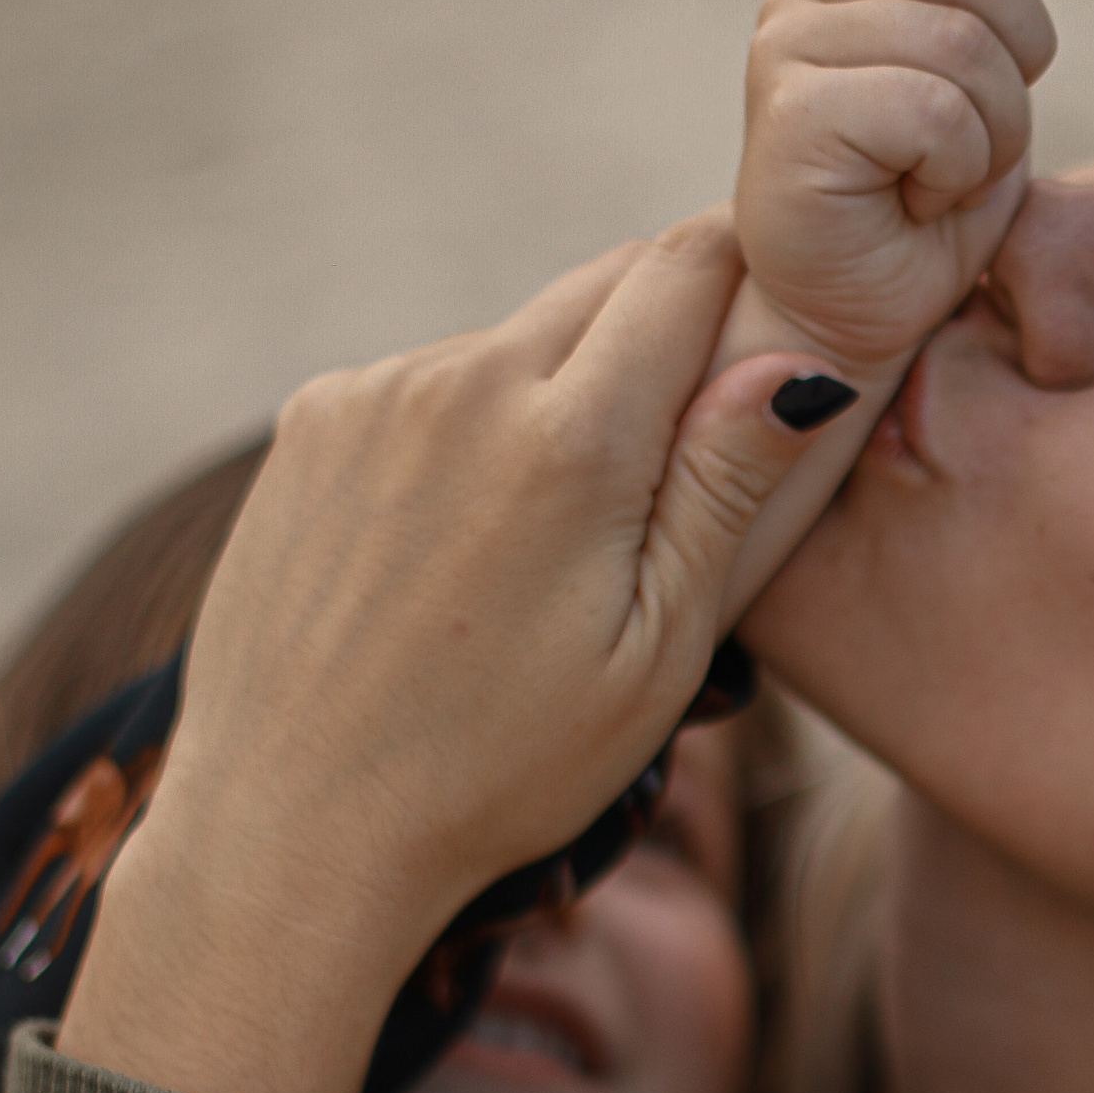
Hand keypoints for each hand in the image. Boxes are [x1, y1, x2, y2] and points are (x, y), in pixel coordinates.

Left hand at [60, 217, 863, 1092]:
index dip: (754, 274)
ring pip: (516, 336)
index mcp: (569, 439)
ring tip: (561, 533)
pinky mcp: (312, 421)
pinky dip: (472, 427)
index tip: (780, 322)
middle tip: (693, 441)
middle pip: (609, 280)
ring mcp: (374, 393)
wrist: (293, 828)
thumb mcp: (654, 654)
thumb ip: (725, 491)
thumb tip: (800, 361)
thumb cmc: (500, 771)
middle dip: (671, 330)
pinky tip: (465, 546)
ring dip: (563, 389)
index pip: (692, 264)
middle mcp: (462, 380)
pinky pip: (430, 382)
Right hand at [732, 0, 1057, 380]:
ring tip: (942, 178)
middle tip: (970, 139)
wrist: (861, 318)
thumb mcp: (975, 77)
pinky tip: (917, 202)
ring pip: (965, 43)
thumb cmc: (922, 205)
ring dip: (992, 133)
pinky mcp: (794, 120)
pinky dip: (958, 171)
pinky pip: (936, 109)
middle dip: (1015, 67)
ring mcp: (786, 54)